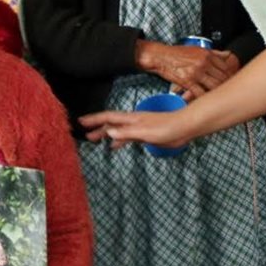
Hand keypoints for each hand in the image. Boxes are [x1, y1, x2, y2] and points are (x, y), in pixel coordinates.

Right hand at [78, 109, 194, 149]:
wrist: (184, 128)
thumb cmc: (166, 127)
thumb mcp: (144, 132)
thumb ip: (126, 133)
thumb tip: (108, 133)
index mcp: (130, 119)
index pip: (108, 118)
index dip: (94, 119)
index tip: (81, 121)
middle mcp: (132, 122)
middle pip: (110, 124)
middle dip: (97, 127)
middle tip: (84, 132)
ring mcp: (138, 129)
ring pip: (117, 131)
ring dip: (106, 135)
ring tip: (93, 140)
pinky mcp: (145, 136)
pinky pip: (126, 138)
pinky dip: (118, 141)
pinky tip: (114, 146)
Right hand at [137, 42, 238, 99]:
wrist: (160, 57)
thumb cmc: (176, 53)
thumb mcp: (197, 49)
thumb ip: (214, 52)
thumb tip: (227, 54)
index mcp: (207, 55)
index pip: (226, 66)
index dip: (231, 75)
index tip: (231, 80)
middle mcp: (204, 63)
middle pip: (223, 77)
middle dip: (227, 85)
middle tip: (228, 91)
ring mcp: (196, 73)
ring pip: (214, 85)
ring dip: (217, 92)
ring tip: (218, 96)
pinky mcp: (187, 81)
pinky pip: (200, 92)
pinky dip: (204, 97)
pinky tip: (205, 100)